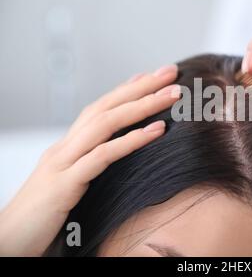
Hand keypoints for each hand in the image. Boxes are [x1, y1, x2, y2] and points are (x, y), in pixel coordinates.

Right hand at [0, 65, 179, 255]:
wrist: (6, 240)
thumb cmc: (42, 213)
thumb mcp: (70, 182)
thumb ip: (89, 163)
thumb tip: (115, 151)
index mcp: (68, 146)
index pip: (100, 108)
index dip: (127, 90)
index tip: (154, 76)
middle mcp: (65, 147)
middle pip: (106, 106)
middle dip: (141, 87)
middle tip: (171, 72)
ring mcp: (63, 162)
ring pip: (106, 123)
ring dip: (142, 106)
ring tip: (172, 94)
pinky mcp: (65, 184)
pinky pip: (103, 156)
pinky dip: (132, 140)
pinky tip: (158, 130)